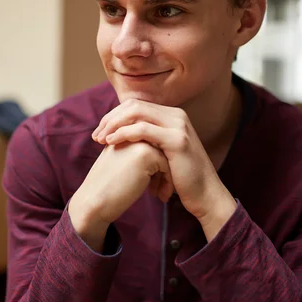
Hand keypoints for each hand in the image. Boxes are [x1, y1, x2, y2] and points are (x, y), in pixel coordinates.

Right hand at [68, 141, 172, 251]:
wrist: (94, 201)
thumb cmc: (108, 186)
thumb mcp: (120, 160)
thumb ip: (137, 151)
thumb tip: (163, 155)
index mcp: (123, 130)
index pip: (153, 141)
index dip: (156, 163)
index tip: (154, 182)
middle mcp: (131, 131)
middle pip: (162, 147)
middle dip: (164, 169)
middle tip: (160, 189)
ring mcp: (139, 140)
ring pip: (167, 156)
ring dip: (168, 177)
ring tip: (160, 193)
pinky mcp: (146, 154)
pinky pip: (168, 166)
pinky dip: (167, 183)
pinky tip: (159, 196)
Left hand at [92, 99, 236, 234]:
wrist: (205, 195)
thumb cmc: (181, 179)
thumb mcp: (163, 154)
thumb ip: (148, 141)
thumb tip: (122, 135)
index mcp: (173, 116)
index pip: (137, 105)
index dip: (115, 116)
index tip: (100, 132)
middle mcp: (177, 115)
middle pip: (134, 105)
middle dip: (111, 118)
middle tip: (96, 135)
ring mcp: (178, 125)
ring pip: (137, 113)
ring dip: (114, 124)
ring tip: (100, 139)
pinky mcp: (177, 140)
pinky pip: (143, 129)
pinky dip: (123, 133)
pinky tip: (112, 143)